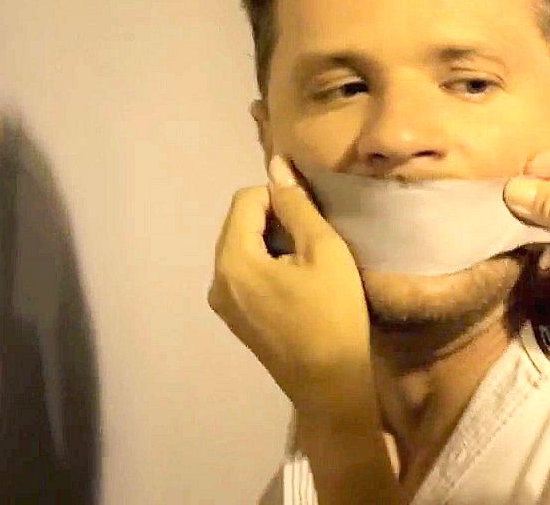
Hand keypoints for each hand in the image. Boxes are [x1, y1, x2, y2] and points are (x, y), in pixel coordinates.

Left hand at [209, 156, 377, 426]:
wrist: (331, 384)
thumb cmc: (333, 314)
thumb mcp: (325, 251)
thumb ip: (297, 205)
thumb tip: (276, 166)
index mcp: (232, 261)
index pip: (245, 200)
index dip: (281, 199)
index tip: (313, 222)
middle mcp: (216, 280)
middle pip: (240, 224)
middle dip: (275, 222)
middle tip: (314, 243)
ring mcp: (222, 304)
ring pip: (243, 249)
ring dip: (274, 245)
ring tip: (310, 265)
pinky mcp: (235, 319)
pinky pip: (245, 274)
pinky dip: (269, 267)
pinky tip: (299, 287)